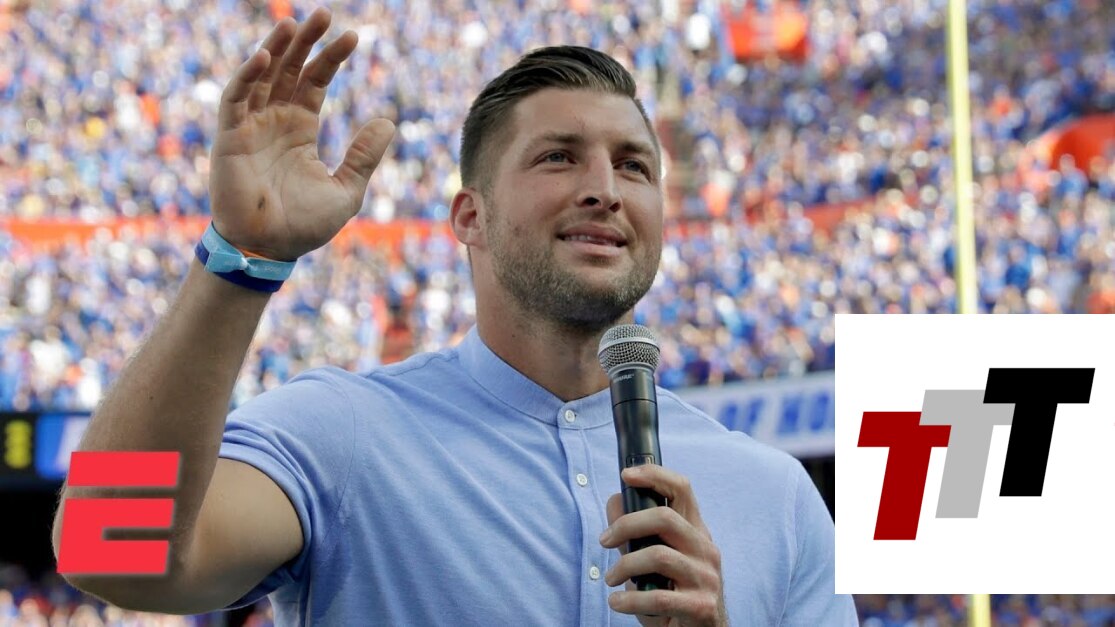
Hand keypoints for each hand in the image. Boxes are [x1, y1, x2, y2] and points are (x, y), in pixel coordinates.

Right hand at [209, 7, 395, 260]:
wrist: (270, 251)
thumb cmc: (303, 225)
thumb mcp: (346, 189)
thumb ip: (363, 156)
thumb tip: (387, 122)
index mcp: (300, 129)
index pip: (315, 82)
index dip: (331, 58)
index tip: (353, 37)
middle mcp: (274, 121)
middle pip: (290, 69)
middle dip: (305, 42)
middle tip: (323, 14)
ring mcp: (250, 126)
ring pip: (261, 76)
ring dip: (275, 48)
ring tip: (294, 24)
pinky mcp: (230, 137)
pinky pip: (236, 98)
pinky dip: (247, 76)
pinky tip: (265, 56)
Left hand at [600, 465, 727, 626]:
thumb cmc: (675, 592)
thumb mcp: (657, 558)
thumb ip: (637, 532)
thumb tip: (614, 501)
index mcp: (696, 531)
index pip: (682, 489)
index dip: (654, 475)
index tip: (626, 475)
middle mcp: (706, 549)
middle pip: (664, 518)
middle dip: (626, 525)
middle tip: (604, 540)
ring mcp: (707, 578)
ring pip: (658, 556)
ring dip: (624, 567)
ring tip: (610, 579)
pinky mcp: (701, 607)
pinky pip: (659, 598)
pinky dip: (630, 600)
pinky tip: (617, 603)